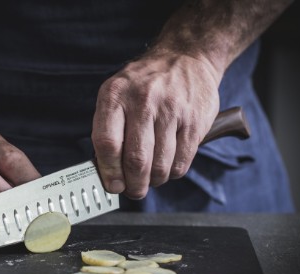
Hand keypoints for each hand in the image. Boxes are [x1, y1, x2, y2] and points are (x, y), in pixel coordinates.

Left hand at [92, 48, 221, 198]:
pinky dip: (173, 173)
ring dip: (154, 181)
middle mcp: (143, 101)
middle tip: (133, 191)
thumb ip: (107, 129)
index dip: (109, 172)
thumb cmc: (143, 84)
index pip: (107, 143)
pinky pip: (181, 162)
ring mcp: (171, 110)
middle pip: (136, 160)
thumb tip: (105, 172)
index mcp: (115, 95)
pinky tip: (168, 166)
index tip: (112, 185)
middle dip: (134, 185)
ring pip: (160, 166)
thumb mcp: (116, 94)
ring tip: (151, 179)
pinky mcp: (194, 121)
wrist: (185, 57)